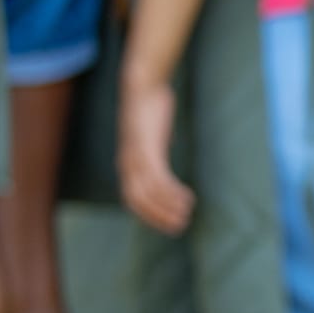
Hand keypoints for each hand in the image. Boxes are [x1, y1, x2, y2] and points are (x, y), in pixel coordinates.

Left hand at [119, 73, 194, 234]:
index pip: (132, 200)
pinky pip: (159, 177)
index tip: (168, 225)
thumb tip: (159, 165)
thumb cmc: (147, 111)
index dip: (149, 216)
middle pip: (139, 200)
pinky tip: (187, 196)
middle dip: (158, 216)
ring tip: (187, 213)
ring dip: (169, 206)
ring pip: (150, 192)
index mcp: (125, 164)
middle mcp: (127, 163)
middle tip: (180, 226)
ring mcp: (136, 156)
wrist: (141, 86)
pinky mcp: (148, 148)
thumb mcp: (147, 137)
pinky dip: (172, 191)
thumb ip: (150, 153)